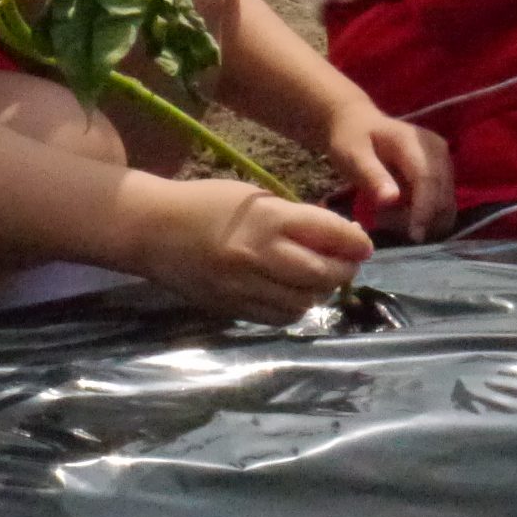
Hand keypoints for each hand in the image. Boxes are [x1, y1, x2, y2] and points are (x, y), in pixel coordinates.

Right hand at [134, 179, 372, 323]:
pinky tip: (294, 295)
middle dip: (344, 271)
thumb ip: (295, 218)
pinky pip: (277, 318)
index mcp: (268, 220)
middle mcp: (259, 256)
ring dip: (321, 293)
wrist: (151, 229)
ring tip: (321, 280)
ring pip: (304, 302)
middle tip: (349, 265)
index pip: (328, 234)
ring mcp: (243, 287)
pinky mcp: (230, 308)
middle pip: (322, 275)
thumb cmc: (208, 204)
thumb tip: (337, 237)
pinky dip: (294, 309)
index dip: (355, 242)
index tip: (365, 245)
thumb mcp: (256, 198)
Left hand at [325, 103, 454, 241]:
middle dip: (422, 219)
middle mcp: (438, 151)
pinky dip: (425, 218)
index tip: (414, 236)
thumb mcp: (352, 155)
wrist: (358, 124)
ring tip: (388, 218)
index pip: (429, 179)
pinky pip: (442, 204)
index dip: (425, 209)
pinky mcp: (443, 175)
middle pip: (443, 194)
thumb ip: (371, 176)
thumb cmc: (352, 140)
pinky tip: (399, 215)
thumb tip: (391, 200)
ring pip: (446, 203)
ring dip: (424, 221)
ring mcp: (444, 162)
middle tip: (385, 224)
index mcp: (416, 142)